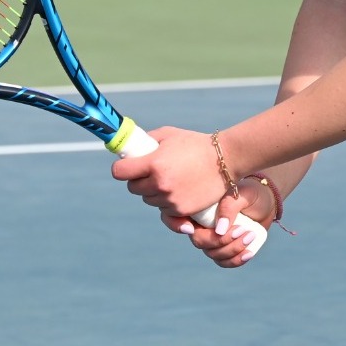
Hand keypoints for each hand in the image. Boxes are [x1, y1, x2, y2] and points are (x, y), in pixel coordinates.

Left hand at [110, 124, 226, 221]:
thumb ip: (147, 141)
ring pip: (148, 200)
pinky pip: (164, 209)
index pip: (119, 172)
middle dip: (139, 180)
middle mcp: (159, 183)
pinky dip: (168, 202)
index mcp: (154, 163)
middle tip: (152, 172)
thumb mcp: (169, 135)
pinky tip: (179, 189)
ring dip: (153, 192)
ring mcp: (170, 199)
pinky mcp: (181, 210)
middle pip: (133, 188)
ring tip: (170, 179)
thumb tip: (131, 147)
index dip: (122, 168)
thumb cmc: (196, 145)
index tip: (128, 166)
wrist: (225, 161)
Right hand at [162, 180, 266, 268]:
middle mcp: (202, 226)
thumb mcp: (241, 193)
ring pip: (213, 254)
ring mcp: (213, 239)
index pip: (175, 218)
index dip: (176, 225)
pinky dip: (237, 261)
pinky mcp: (226, 249)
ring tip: (251, 235)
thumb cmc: (250, 193)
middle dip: (220, 240)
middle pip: (199, 241)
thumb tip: (218, 230)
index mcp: (199, 208)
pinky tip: (249, 252)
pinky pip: (225, 262)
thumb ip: (228, 206)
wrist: (267, 202)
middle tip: (242, 229)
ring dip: (232, 249)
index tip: (191, 228)